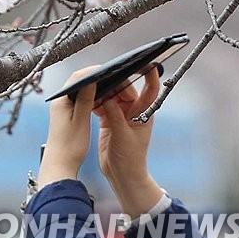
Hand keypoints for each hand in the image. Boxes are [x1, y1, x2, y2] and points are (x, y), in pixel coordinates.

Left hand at [38, 68, 97, 187]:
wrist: (60, 163)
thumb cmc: (69, 146)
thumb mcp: (81, 120)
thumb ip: (85, 99)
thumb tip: (90, 79)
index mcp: (61, 101)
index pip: (76, 78)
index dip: (92, 72)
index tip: (106, 70)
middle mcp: (60, 102)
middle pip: (78, 83)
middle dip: (94, 79)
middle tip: (111, 77)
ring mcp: (62, 108)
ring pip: (80, 92)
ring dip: (93, 89)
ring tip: (109, 87)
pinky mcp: (67, 115)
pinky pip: (80, 101)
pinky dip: (91, 98)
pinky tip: (101, 101)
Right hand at [97, 64, 163, 216]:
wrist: (123, 175)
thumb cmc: (129, 158)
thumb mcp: (122, 135)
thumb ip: (114, 114)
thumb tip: (106, 96)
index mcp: (143, 113)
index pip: (150, 90)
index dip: (150, 75)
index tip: (146, 62)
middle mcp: (134, 112)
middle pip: (125, 90)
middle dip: (114, 82)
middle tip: (101, 76)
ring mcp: (121, 116)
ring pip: (112, 97)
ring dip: (103, 92)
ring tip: (92, 86)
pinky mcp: (110, 121)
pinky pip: (102, 105)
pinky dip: (95, 102)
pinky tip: (87, 100)